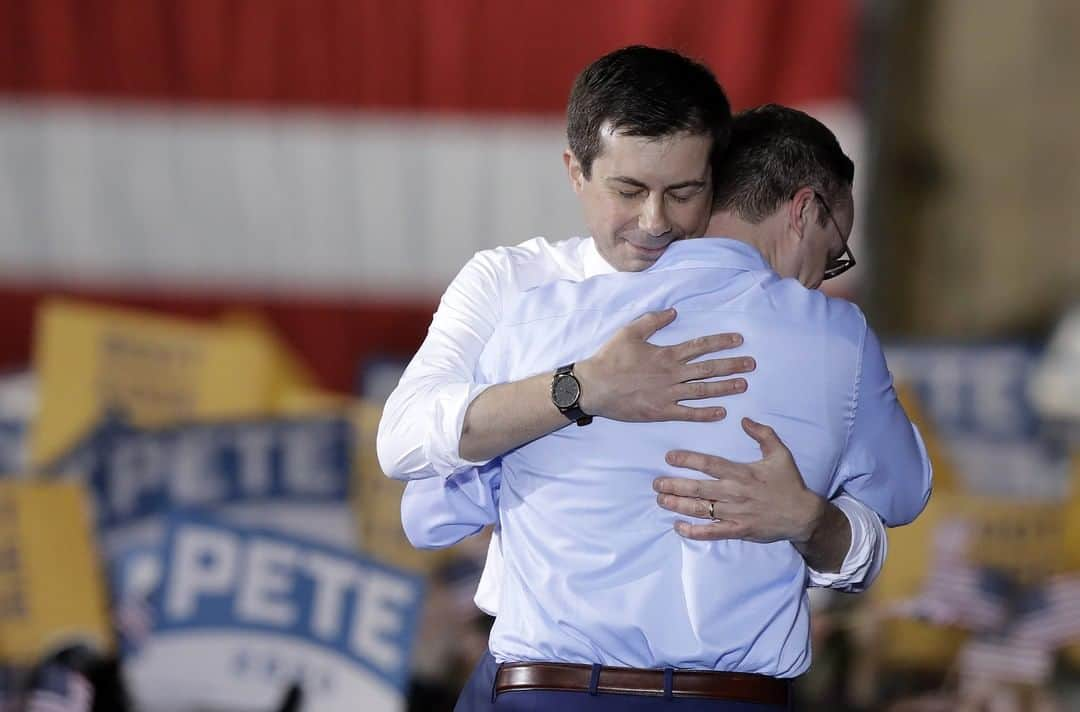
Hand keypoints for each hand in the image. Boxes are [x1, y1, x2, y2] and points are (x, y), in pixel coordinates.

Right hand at [575, 308, 754, 422]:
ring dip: (725, 387)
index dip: (720, 342)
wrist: (594, 386)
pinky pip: (688, 413)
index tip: (739, 340)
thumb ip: (653, 320)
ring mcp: (668, 394)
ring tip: (744, 384)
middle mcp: (672, 374)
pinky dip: (706, 413)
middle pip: (708, 368)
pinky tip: (721, 411)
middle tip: (752, 364)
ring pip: (703, 390)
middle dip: (732, 365)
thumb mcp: (630, 332)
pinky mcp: (661, 411)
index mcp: (666, 354)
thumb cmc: (610, 358)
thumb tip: (674, 312)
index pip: (700, 346)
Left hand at [652, 417, 825, 541]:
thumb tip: (744, 419)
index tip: (670, 457)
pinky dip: (694, 531)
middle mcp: (735, 493)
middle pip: (698, 488)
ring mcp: (735, 513)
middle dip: (674, 485)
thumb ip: (763, 434)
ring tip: (661, 499)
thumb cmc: (789, 483)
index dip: (688, 460)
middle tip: (656, 483)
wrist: (803, 515)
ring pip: (700, 509)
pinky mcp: (738, 530)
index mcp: (742, 473)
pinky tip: (678, 527)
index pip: (710, 464)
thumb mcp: (780, 454)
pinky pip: (712, 532)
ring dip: (678, 505)